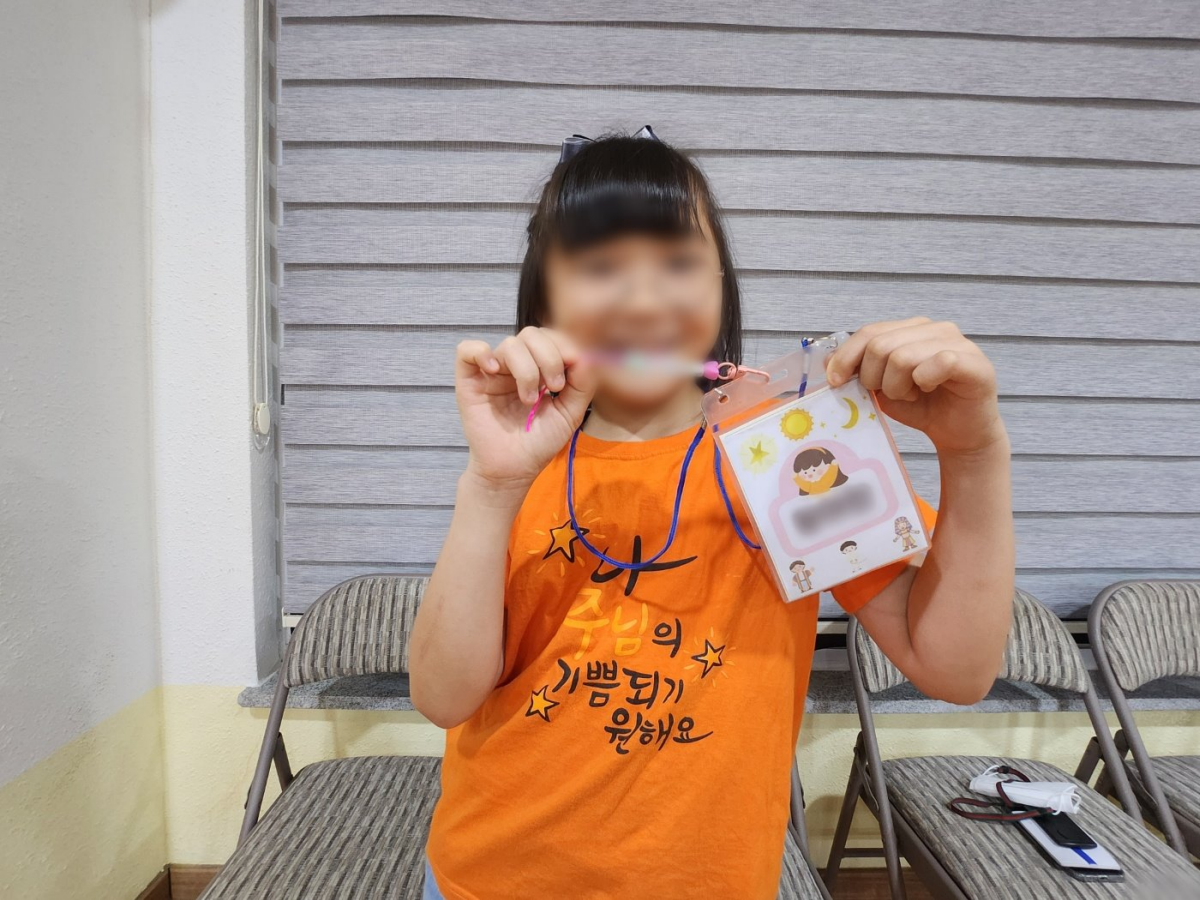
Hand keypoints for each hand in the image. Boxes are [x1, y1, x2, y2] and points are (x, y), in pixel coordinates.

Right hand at [455, 326, 596, 493]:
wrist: (514, 469)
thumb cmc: (539, 442)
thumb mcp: (571, 412)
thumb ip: (582, 381)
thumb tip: (581, 352)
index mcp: (539, 367)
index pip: (552, 337)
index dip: (563, 350)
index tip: (565, 383)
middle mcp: (515, 365)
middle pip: (532, 334)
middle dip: (549, 358)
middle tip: (552, 389)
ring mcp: (491, 371)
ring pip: (509, 344)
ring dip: (526, 370)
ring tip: (528, 399)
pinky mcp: (469, 381)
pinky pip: (467, 350)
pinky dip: (481, 353)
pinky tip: (495, 373)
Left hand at [825, 318, 1005, 455]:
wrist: (958, 434)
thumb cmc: (922, 407)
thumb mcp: (881, 389)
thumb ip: (860, 371)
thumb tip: (828, 363)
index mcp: (910, 329)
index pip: (869, 332)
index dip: (847, 356)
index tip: (835, 381)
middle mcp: (933, 329)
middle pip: (881, 345)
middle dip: (874, 378)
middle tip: (888, 394)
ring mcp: (957, 342)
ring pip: (903, 357)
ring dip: (898, 386)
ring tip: (910, 395)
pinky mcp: (974, 362)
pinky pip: (938, 363)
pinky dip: (924, 382)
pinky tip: (929, 390)